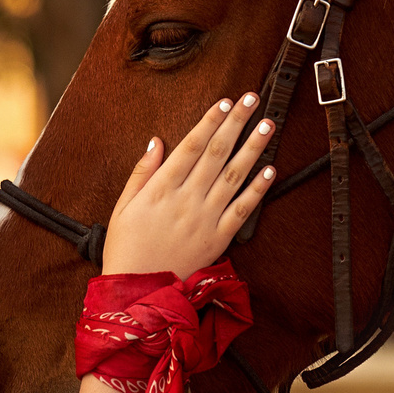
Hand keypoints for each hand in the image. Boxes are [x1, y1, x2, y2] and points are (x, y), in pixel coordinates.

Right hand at [102, 94, 275, 276]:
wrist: (140, 292)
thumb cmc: (127, 249)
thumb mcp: (123, 207)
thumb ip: (142, 172)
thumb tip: (157, 142)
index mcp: (161, 189)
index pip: (191, 146)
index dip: (209, 122)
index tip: (225, 102)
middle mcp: (186, 200)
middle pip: (216, 153)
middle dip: (236, 123)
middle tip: (252, 99)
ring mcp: (205, 219)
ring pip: (233, 176)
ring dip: (252, 148)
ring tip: (267, 125)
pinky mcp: (219, 238)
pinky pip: (242, 210)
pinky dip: (257, 189)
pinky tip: (269, 169)